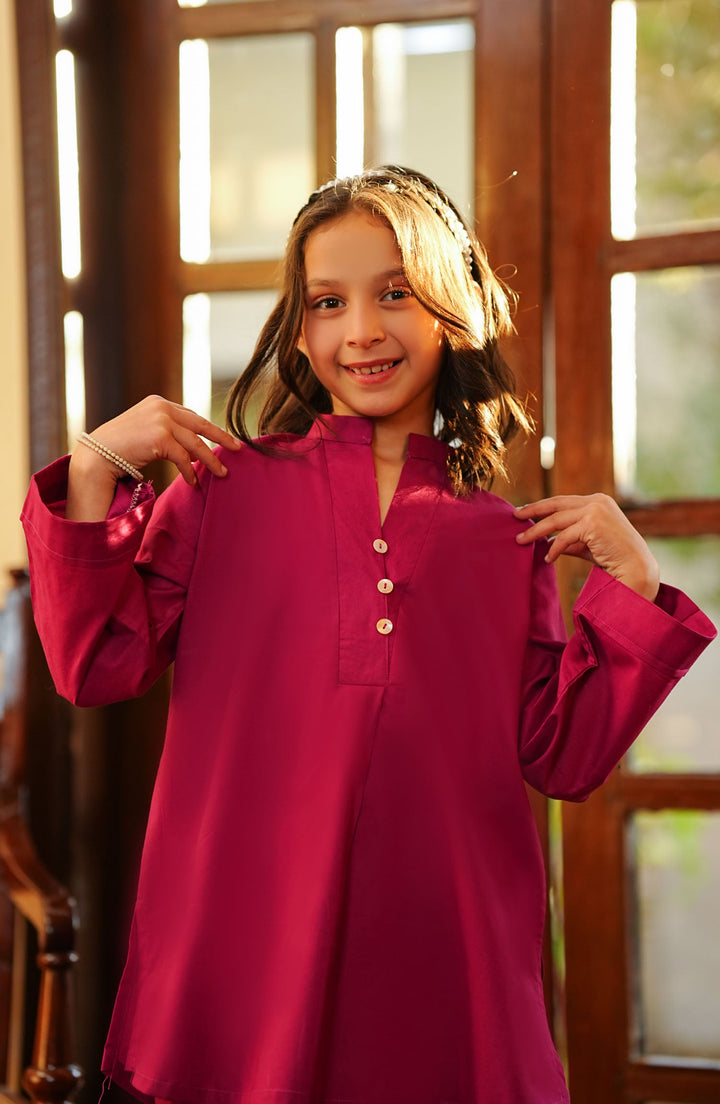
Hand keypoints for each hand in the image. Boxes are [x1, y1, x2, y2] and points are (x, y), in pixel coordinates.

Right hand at [73, 395, 241, 485]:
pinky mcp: (160, 437)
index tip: (221, 439)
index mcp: (158, 402)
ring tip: (222, 473)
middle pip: (200, 424)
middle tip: (237, 448)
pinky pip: (184, 457)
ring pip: (195, 443)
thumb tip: (190, 448)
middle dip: (221, 437)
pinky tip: (194, 482)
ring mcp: (161, 420)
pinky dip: (190, 472)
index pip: (190, 416)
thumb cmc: (117, 449)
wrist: (96, 456)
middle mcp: (161, 407)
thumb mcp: (143, 432)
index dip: (206, 429)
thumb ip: (165, 432)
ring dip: (210, 460)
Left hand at [514, 494, 659, 600]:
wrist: (637, 569)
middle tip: (514, 517)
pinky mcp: (593, 524)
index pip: (563, 501)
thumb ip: (569, 539)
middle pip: (556, 504)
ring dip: (536, 532)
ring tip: (521, 541)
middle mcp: (597, 501)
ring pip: (556, 520)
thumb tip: (546, 542)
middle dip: (533, 511)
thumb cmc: (614, 559)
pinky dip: (554, 548)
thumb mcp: (588, 544)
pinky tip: (547, 558)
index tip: (525, 512)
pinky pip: (564, 537)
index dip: (542, 506)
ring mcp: (596, 510)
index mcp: (598, 501)